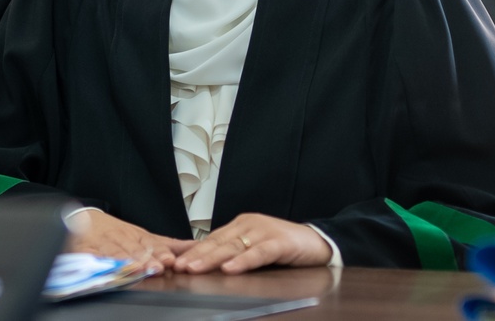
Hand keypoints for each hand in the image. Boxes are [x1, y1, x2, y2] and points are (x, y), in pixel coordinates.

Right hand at [65, 210, 194, 274]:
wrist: (86, 221)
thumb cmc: (119, 233)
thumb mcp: (147, 237)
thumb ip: (172, 245)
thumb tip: (197, 247)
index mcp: (139, 237)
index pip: (151, 245)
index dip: (159, 253)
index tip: (168, 260)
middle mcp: (122, 239)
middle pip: (134, 250)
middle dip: (145, 259)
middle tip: (155, 267)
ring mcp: (104, 245)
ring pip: (115, 254)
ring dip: (126, 262)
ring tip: (135, 269)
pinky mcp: (87, 251)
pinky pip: (92, 257)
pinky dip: (97, 263)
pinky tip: (103, 269)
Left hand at [172, 213, 332, 274]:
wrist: (318, 241)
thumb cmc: (284, 247)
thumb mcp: (255, 247)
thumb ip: (235, 252)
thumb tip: (208, 265)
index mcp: (240, 225)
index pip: (212, 239)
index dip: (193, 251)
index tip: (175, 261)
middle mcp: (249, 225)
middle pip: (218, 242)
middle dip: (196, 255)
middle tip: (178, 266)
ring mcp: (264, 231)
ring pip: (233, 247)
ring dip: (212, 259)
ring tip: (195, 268)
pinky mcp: (279, 242)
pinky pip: (258, 253)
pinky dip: (243, 261)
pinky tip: (230, 269)